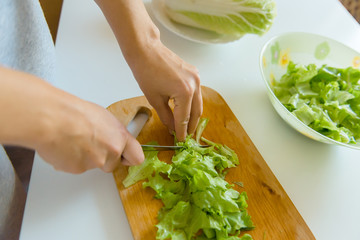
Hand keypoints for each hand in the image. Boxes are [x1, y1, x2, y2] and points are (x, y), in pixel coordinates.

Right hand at [0, 67, 143, 173]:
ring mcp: (94, 163)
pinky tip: (66, 146)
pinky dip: (71, 160)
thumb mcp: (103, 117)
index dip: (129, 158)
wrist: (52, 119)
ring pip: (93, 165)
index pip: (137, 157)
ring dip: (86, 157)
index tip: (125, 157)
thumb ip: (111, 132)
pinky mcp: (78, 169)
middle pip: (112, 164)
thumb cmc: (74, 113)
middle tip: (90, 144)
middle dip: (103, 158)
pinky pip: (77, 167)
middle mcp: (110, 152)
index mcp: (120, 137)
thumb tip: (111, 136)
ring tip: (74, 140)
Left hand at [131, 41, 202, 140]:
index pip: (184, 118)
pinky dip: (192, 103)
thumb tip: (172, 127)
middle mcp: (195, 85)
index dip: (182, 131)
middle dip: (191, 126)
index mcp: (184, 93)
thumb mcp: (155, 99)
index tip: (181, 140)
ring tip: (187, 126)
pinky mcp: (194, 73)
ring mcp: (196, 78)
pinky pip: (196, 93)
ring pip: (198, 103)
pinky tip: (186, 110)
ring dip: (193, 115)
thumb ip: (166, 116)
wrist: (146, 50)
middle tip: (187, 136)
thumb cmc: (146, 72)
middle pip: (196, 112)